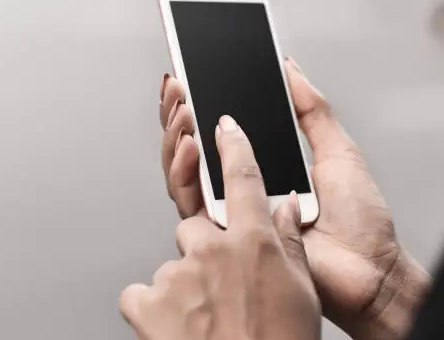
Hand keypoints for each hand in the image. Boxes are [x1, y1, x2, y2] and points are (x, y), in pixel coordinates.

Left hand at [120, 116, 319, 339]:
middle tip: (218, 282)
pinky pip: (143, 292)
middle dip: (202, 246)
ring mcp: (177, 275)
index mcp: (254, 243)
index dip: (233, 145)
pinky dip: (155, 307)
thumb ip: (289, 243)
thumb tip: (286, 207)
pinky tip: (177, 327)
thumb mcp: (300, 293)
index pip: (242, 177)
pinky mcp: (147, 302)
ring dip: (184, 285)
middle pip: (193, 223)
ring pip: (173, 264)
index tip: (222, 125)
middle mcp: (212, 250)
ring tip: (206, 318)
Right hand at [159, 59, 428, 339]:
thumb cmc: (360, 221)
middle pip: (196, 148)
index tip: (193, 77)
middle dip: (181, 113)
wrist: (368, 271)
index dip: (203, 104)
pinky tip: (189, 143)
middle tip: (181, 87)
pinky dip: (182, 170)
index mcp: (267, 166)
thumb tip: (291, 69)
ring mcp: (231, 212)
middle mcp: (243, 189)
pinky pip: (190, 201)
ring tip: (182, 108)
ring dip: (176, 134)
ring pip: (184, 172)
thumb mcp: (338, 149)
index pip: (224, 132)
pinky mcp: (224, 236)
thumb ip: (312, 109)